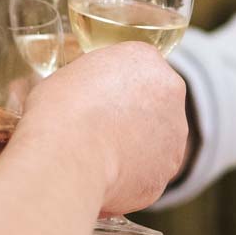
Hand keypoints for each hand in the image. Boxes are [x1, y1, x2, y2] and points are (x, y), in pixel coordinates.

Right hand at [21, 42, 187, 215]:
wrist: (69, 157)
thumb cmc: (60, 112)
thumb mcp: (68, 75)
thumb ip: (91, 81)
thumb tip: (80, 95)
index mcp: (145, 58)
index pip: (136, 66)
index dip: (113, 85)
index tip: (95, 98)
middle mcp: (170, 91)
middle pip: (153, 100)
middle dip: (131, 114)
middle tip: (99, 127)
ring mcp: (174, 134)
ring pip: (155, 138)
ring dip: (135, 145)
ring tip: (99, 155)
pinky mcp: (167, 170)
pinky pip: (148, 170)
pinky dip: (131, 175)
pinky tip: (105, 175)